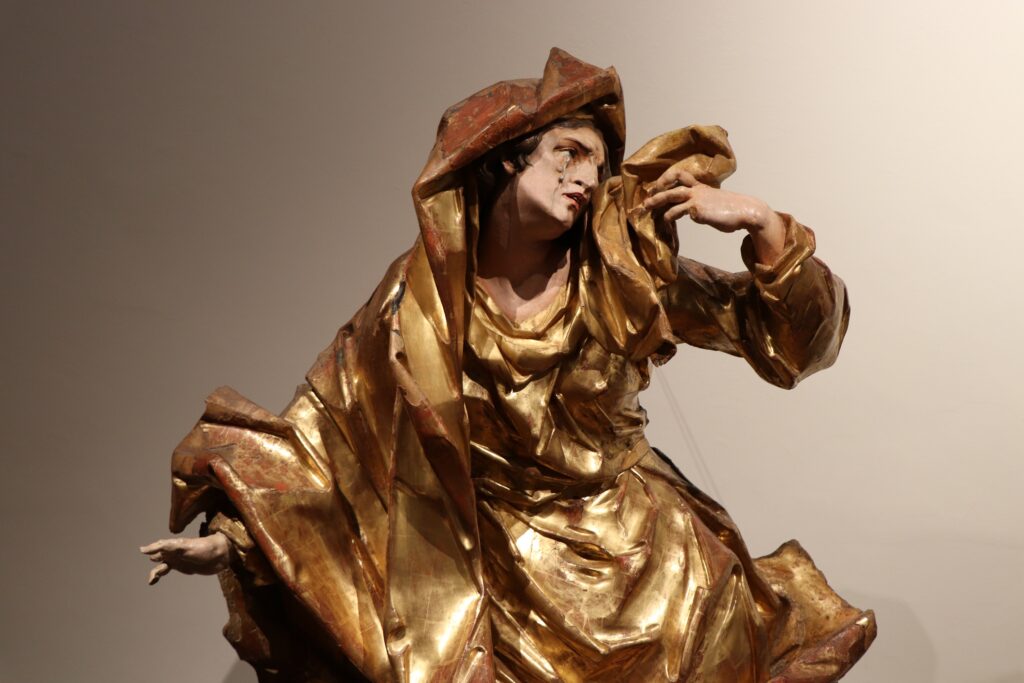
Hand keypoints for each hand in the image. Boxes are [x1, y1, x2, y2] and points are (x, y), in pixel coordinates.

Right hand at [140, 533, 231, 584]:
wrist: (221, 555)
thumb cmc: (205, 548)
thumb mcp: (185, 547)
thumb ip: (167, 547)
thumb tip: (146, 550)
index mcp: (175, 545)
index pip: (160, 545)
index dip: (151, 547)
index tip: (141, 550)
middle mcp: (175, 552)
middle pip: (159, 554)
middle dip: (153, 556)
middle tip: (149, 558)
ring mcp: (179, 560)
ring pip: (162, 565)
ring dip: (156, 571)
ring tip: (151, 579)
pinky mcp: (184, 567)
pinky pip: (170, 571)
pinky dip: (161, 575)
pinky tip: (157, 580)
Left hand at [643, 166, 785, 264]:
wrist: (746, 211)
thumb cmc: (733, 210)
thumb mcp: (715, 204)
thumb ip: (702, 206)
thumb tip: (693, 214)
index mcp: (701, 187)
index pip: (682, 176)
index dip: (668, 178)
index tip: (658, 186)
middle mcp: (697, 190)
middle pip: (672, 183)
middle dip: (657, 188)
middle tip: (646, 197)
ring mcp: (696, 198)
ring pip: (671, 195)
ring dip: (656, 201)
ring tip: (646, 207)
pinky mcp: (697, 209)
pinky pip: (677, 212)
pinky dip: (669, 216)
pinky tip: (666, 222)